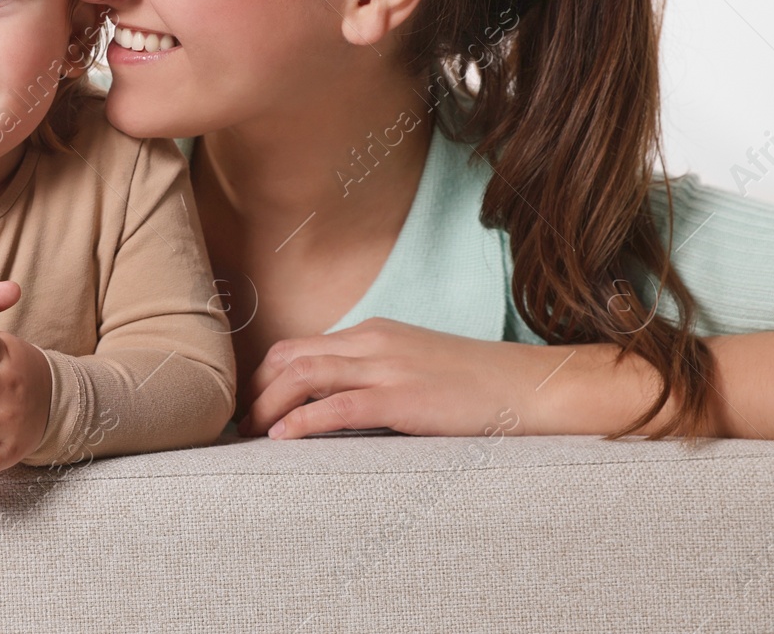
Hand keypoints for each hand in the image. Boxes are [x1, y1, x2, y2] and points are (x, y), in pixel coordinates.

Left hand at [238, 317, 585, 439]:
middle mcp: (372, 342)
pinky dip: (303, 422)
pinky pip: (338, 406)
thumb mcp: (415, 366)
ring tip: (253, 435)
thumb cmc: (477, 385)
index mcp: (372, 333)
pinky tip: (283, 440)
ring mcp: (387, 367)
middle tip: (242, 426)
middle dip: (256, 391)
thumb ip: (375, 375)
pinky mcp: (402, 398)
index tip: (251, 407)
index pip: (297, 347)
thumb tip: (334, 403)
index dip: (264, 378)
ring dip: (269, 406)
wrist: (530, 387)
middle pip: (289, 357)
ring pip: (303, 376)